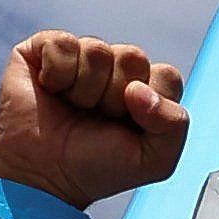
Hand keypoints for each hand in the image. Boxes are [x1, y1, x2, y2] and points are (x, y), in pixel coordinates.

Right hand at [0, 33, 189, 209]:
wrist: (44, 175)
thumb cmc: (98, 167)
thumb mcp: (154, 161)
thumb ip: (174, 125)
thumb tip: (140, 88)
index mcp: (146, 91)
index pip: (167, 75)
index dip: (151, 101)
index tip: (132, 125)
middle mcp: (116, 69)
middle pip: (133, 57)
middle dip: (115, 96)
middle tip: (99, 119)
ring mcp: (81, 56)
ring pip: (97, 50)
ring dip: (85, 90)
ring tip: (74, 109)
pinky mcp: (44, 47)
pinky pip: (62, 43)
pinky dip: (57, 74)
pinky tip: (51, 90)